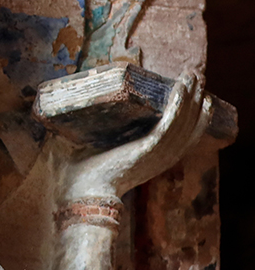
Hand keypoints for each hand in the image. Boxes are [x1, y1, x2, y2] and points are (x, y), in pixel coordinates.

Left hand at [49, 72, 211, 203]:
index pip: (179, 134)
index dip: (189, 113)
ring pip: (184, 122)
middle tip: (195, 77)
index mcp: (151, 157)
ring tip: (194, 77)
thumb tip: (73, 105)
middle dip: (195, 100)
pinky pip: (170, 124)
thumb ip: (91, 129)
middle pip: (188, 125)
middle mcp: (160, 156)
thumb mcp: (95, 147)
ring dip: (191, 98)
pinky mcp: (149, 149)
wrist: (79, 192)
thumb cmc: (82, 174)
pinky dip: (179, 106)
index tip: (189, 90)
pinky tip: (183, 90)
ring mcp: (157, 153)